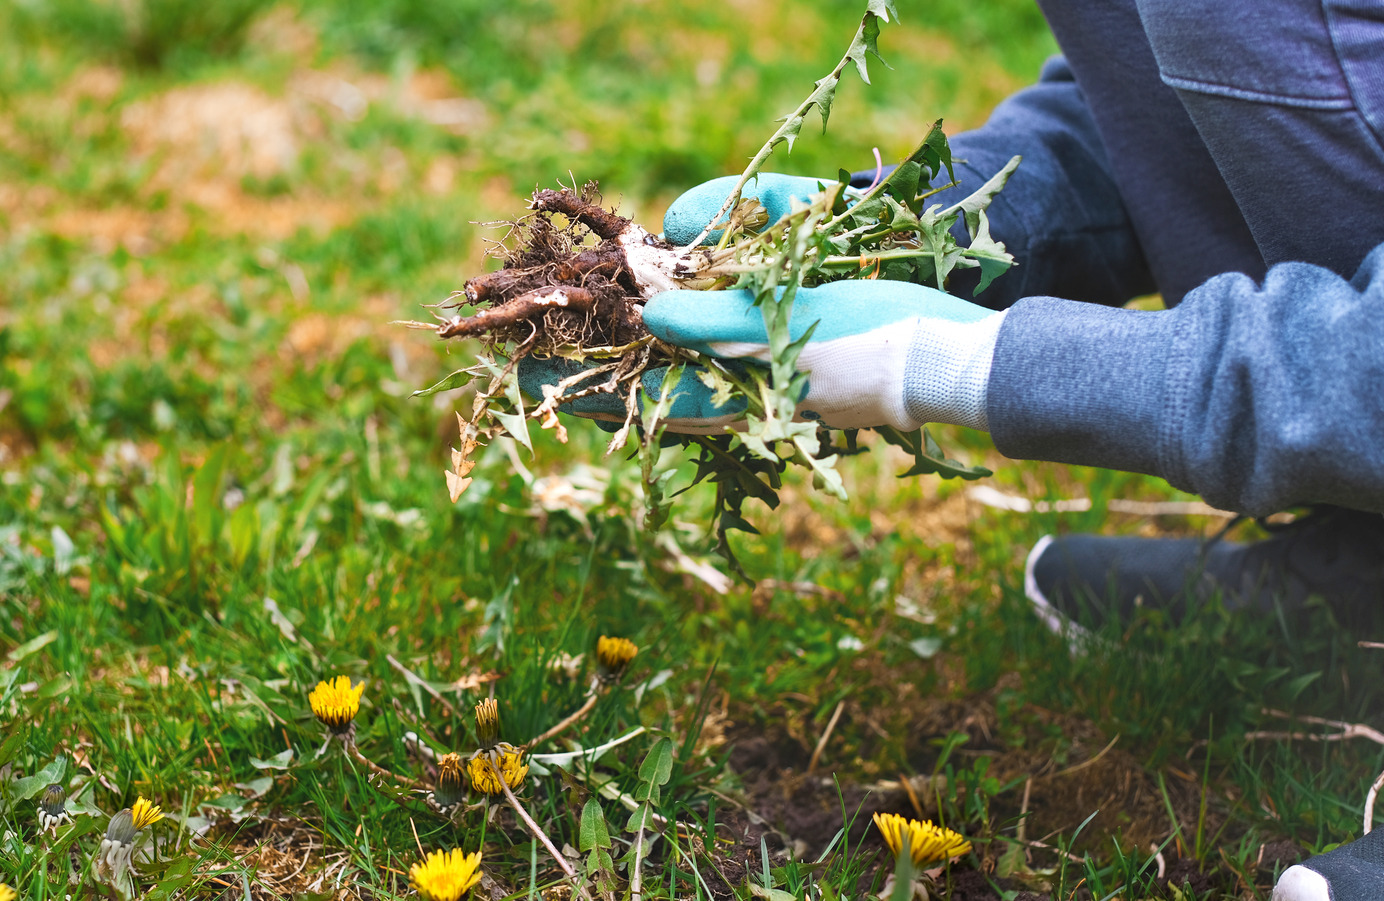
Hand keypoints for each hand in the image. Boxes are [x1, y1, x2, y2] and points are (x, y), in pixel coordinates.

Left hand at [515, 174, 1003, 434]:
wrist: (949, 359)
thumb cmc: (873, 340)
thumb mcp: (790, 323)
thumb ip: (717, 318)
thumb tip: (651, 312)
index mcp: (730, 392)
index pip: (632, 392)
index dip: (575, 381)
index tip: (520, 369)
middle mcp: (733, 392)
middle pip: (640, 386)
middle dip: (589, 369)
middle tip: (531, 354)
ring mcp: (755, 380)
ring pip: (670, 373)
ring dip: (625, 358)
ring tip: (578, 344)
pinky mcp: (780, 361)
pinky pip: (708, 360)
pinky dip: (674, 346)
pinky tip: (659, 330)